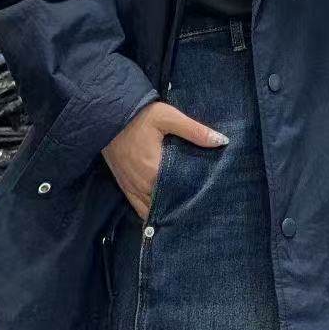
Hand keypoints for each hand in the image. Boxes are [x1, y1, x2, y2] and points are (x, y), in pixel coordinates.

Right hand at [101, 101, 227, 221]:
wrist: (107, 115)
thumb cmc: (139, 116)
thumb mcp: (168, 117)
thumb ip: (194, 131)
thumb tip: (221, 141)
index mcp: (154, 171)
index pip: (179, 193)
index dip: (194, 197)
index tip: (208, 198)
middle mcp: (142, 185)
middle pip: (166, 204)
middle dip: (182, 206)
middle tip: (201, 206)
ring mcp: (131, 187)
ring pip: (152, 210)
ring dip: (166, 211)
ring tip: (184, 212)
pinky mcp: (124, 185)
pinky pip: (138, 208)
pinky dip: (150, 213)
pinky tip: (162, 214)